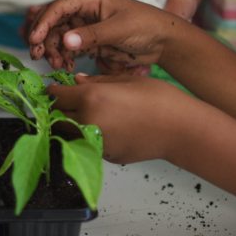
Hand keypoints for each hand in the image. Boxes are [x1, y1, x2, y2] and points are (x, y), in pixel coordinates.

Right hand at [28, 0, 174, 70]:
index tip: (34, 39)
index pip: (58, 7)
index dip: (43, 22)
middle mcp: (84, 11)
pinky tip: (65, 66)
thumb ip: (92, 35)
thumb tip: (66, 41)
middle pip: (53, 22)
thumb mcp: (119, 29)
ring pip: (57, 37)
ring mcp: (85, 26)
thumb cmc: (146, 26)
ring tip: (56, 65)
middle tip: (37, 54)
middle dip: (42, 38)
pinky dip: (62, 57)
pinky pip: (67, 48)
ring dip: (52, 50)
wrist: (164, 42)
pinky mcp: (88, 41)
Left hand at [49, 74, 193, 163]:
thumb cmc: (158, 98)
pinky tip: (103, 128)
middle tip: (65, 102)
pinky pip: (89, 144)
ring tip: (82, 114)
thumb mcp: (125, 80)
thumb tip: (76, 81)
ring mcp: (95, 142)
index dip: (53, 91)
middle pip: (58, 117)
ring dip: (70, 124)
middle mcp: (87, 121)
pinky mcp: (106, 156)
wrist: (182, 129)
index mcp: (90, 98)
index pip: (57, 96)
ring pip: (70, 134)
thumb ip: (97, 81)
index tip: (54, 89)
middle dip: (58, 109)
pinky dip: (88, 136)